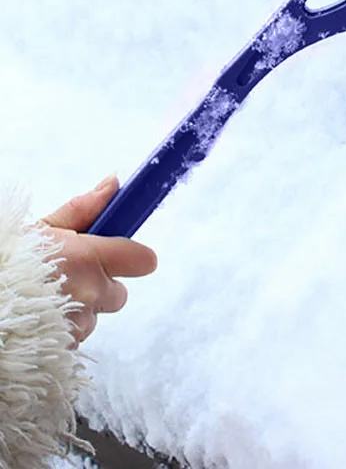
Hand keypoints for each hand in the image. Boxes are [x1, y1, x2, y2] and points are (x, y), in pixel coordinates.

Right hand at [41, 176, 157, 343]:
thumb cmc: (7, 262)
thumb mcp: (41, 228)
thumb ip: (82, 208)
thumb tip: (113, 184)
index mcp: (89, 258)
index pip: (142, 260)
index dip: (134, 257)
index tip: (122, 254)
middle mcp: (90, 293)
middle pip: (118, 294)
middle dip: (101, 287)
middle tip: (70, 278)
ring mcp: (77, 325)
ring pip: (92, 318)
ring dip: (78, 311)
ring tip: (44, 300)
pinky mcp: (64, 350)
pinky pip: (73, 339)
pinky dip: (62, 331)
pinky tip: (39, 319)